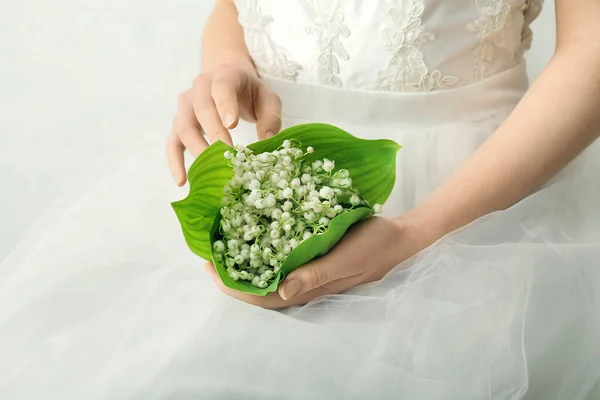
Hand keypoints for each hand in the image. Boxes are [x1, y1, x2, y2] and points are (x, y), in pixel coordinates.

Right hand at [166, 64, 281, 185]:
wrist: (229, 80)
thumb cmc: (250, 92)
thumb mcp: (268, 98)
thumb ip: (271, 116)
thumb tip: (267, 138)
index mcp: (224, 76)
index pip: (222, 87)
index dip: (225, 105)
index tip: (232, 125)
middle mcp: (200, 88)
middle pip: (201, 109)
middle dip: (214, 133)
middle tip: (228, 155)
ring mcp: (186, 106)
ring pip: (184, 126)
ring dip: (196, 149)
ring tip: (209, 170)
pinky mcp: (179, 124)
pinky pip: (172, 142)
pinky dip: (174, 161)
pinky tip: (182, 181)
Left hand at [204, 216, 434, 308]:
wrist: (399, 236)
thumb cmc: (374, 246)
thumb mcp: (346, 259)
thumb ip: (315, 275)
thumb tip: (280, 291)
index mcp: (309, 288)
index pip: (262, 297)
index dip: (232, 286)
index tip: (209, 267)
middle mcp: (304, 284)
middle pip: (259, 290)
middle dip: (231, 276)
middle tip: (208, 255)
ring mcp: (309, 273)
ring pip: (269, 277)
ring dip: (244, 266)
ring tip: (223, 247)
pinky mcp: (314, 259)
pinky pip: (282, 262)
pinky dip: (263, 254)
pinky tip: (254, 238)